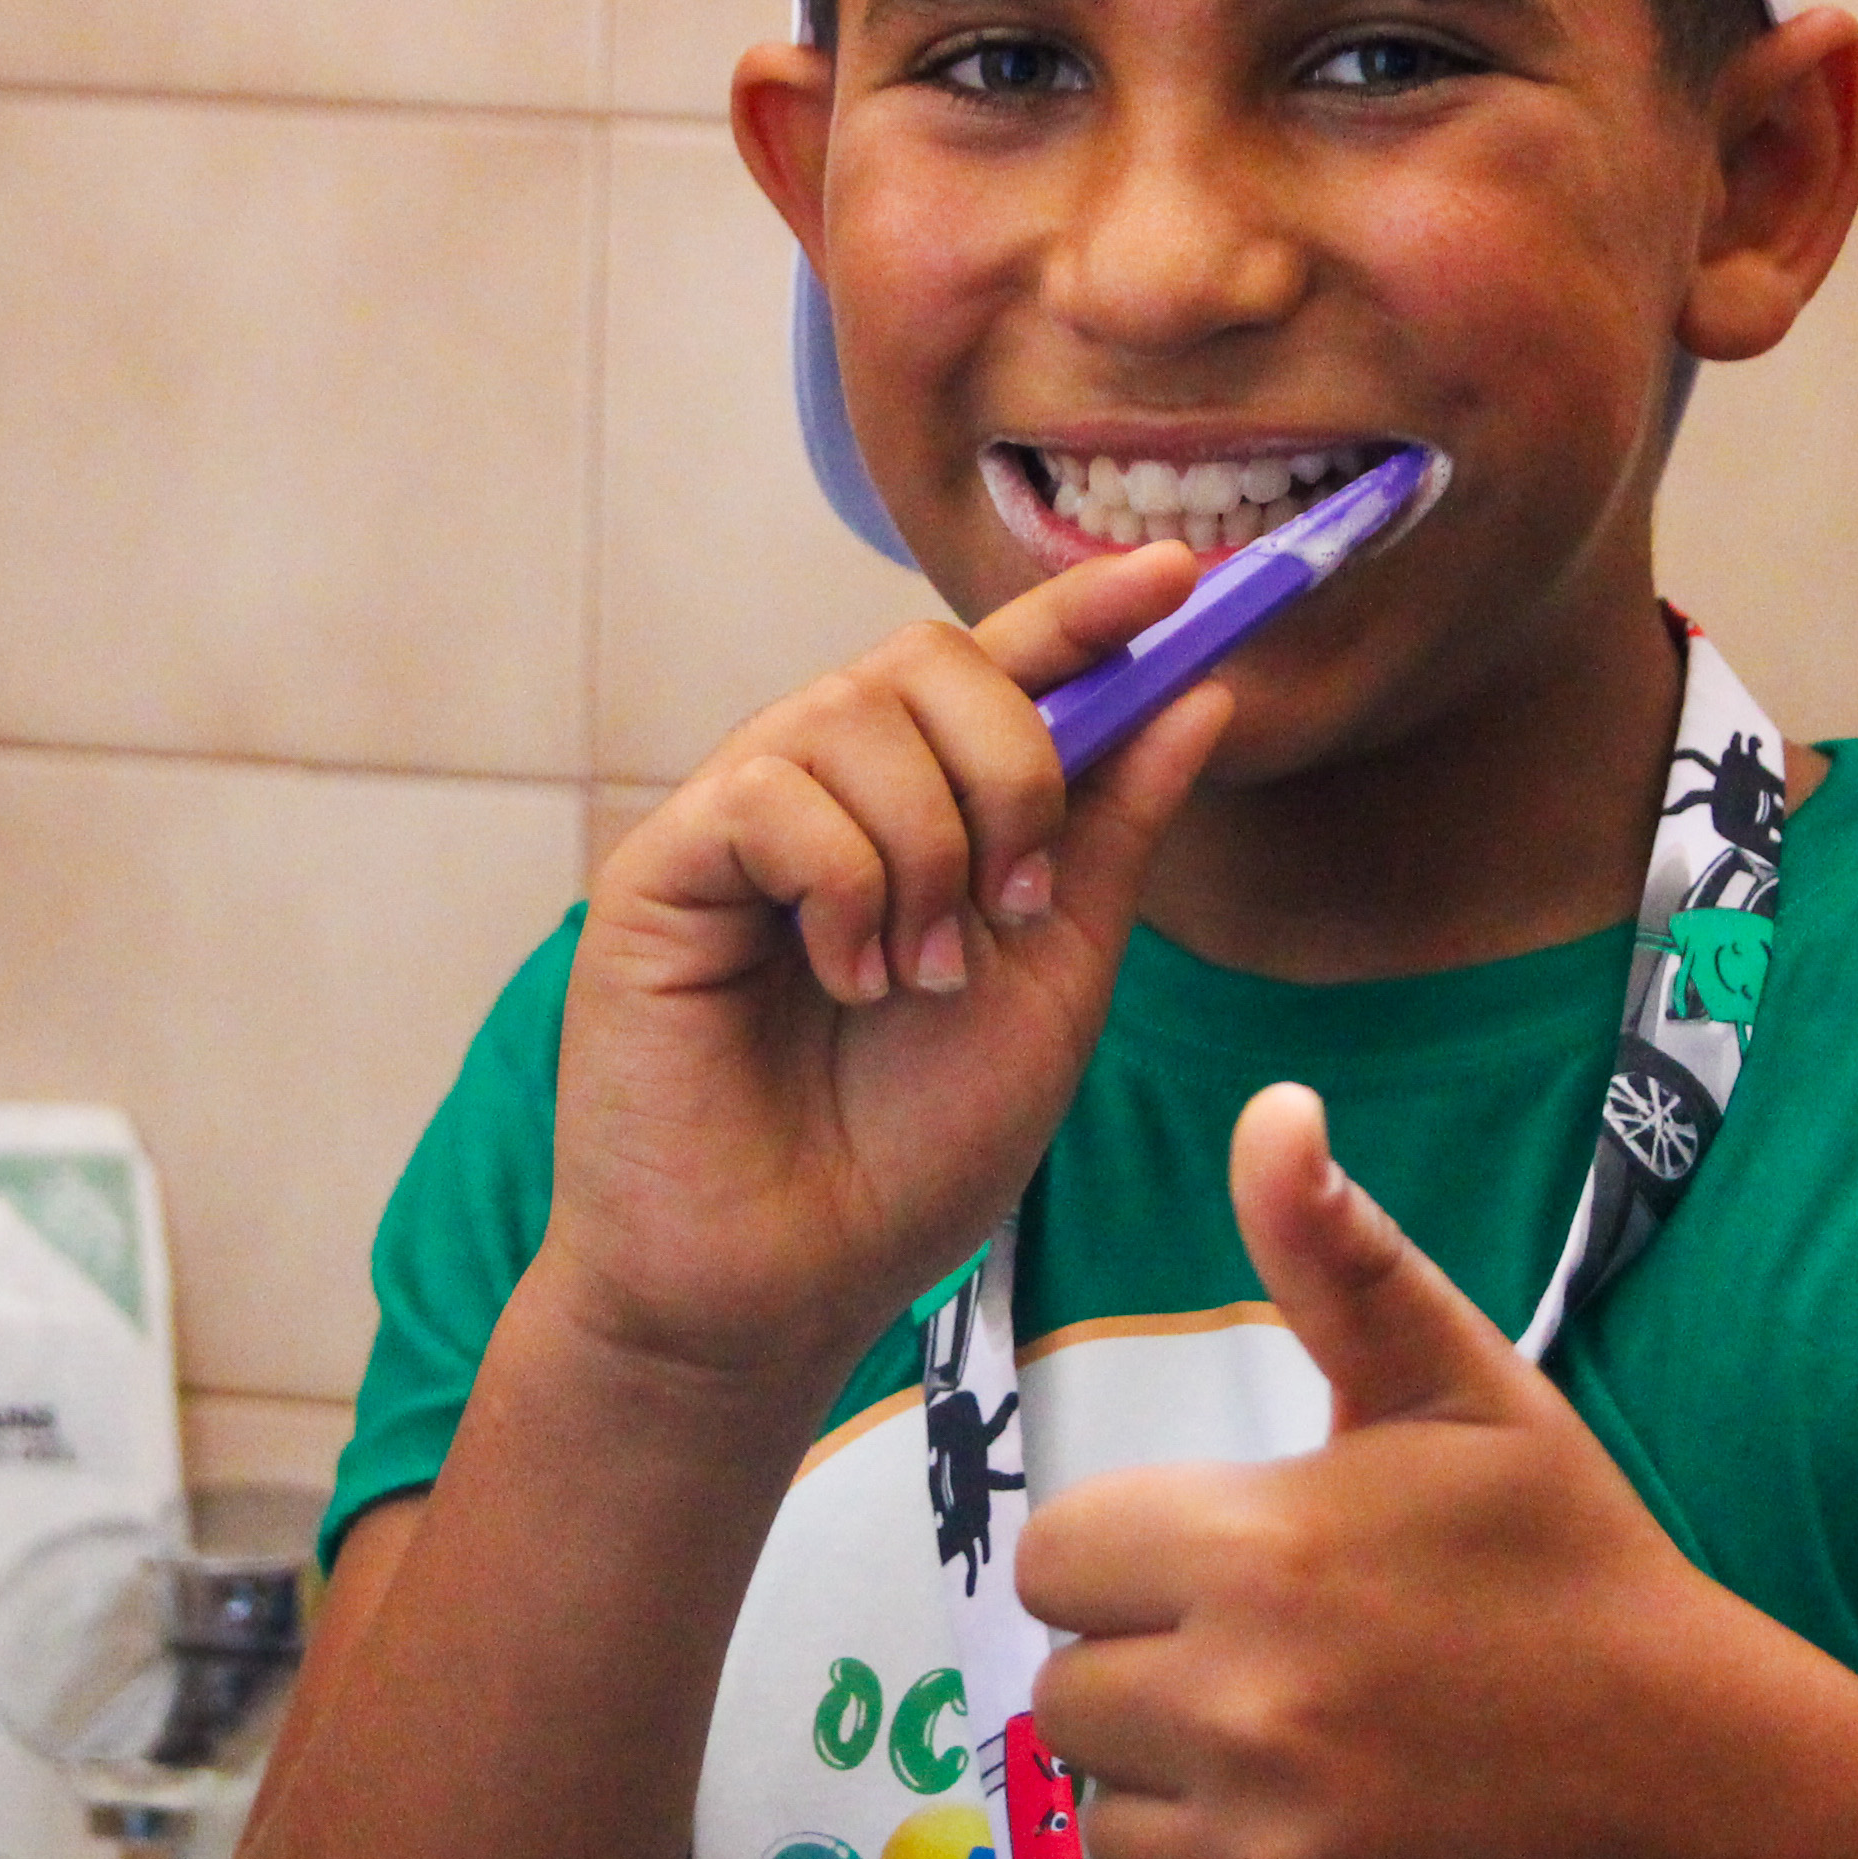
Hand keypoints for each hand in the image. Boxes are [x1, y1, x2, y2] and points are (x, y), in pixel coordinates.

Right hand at [550, 548, 1227, 1398]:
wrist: (785, 1285)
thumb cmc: (905, 1156)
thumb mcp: (1056, 986)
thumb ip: (1109, 839)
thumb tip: (1197, 693)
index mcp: (923, 814)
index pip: (1001, 669)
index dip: (1083, 611)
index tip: (1179, 573)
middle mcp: (825, 796)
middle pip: (926, 657)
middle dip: (1012, 765)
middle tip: (1016, 906)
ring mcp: (736, 825)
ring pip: (854, 715)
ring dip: (930, 852)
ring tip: (916, 980)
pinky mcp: (660, 869)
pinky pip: (772, 791)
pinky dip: (845, 885)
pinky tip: (847, 978)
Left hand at [1021, 1082, 1857, 1858]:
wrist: (1722, 1811)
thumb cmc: (1580, 1581)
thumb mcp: (1471, 1398)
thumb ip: (1340, 1261)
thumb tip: (1270, 1109)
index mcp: (1262, 1555)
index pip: (1058, 1564)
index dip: (1139, 1567)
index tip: (1244, 1578)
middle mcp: (1249, 1714)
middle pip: (1068, 1700)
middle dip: (1157, 1684)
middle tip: (1298, 1682)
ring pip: (1108, 1833)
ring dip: (1184, 1813)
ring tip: (1325, 1777)